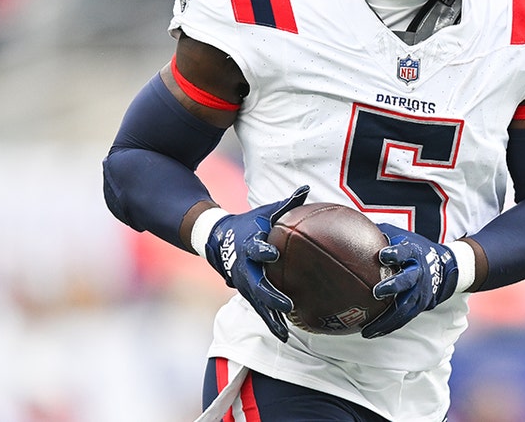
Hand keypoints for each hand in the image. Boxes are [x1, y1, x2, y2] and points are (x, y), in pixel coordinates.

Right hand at [204, 186, 308, 341]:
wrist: (218, 239)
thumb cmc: (250, 223)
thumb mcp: (265, 212)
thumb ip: (287, 204)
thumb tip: (306, 189)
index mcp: (250, 245)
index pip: (256, 248)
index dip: (264, 250)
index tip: (273, 253)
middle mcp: (246, 267)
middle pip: (257, 284)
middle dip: (271, 295)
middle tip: (287, 304)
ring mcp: (245, 283)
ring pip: (258, 304)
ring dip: (271, 318)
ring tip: (284, 334)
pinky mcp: (247, 293)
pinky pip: (260, 310)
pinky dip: (271, 321)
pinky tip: (283, 335)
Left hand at [361, 223, 458, 338]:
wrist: (445, 266)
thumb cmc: (412, 248)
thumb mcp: (400, 235)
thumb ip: (379, 232)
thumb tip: (348, 224)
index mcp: (413, 252)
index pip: (405, 251)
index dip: (395, 253)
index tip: (383, 255)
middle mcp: (418, 272)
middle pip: (408, 280)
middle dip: (393, 286)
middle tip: (376, 292)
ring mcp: (420, 292)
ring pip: (405, 306)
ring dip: (387, 318)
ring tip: (368, 328)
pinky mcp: (420, 306)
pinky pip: (403, 319)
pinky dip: (388, 326)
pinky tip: (371, 333)